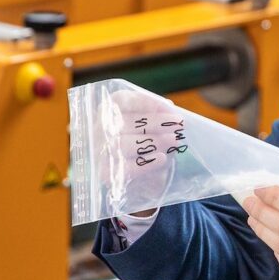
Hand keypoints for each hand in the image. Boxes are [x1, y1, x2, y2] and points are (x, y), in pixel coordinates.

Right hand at [110, 86, 186, 214]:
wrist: (141, 179)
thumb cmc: (148, 143)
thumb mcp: (152, 127)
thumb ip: (157, 116)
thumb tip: (168, 107)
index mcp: (107, 111)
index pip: (121, 100)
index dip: (146, 102)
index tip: (170, 108)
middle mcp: (100, 129)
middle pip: (125, 122)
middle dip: (155, 122)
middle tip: (178, 125)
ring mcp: (100, 151)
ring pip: (124, 144)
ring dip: (153, 141)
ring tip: (173, 140)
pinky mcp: (106, 173)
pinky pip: (125, 167)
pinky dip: (146, 162)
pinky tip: (162, 158)